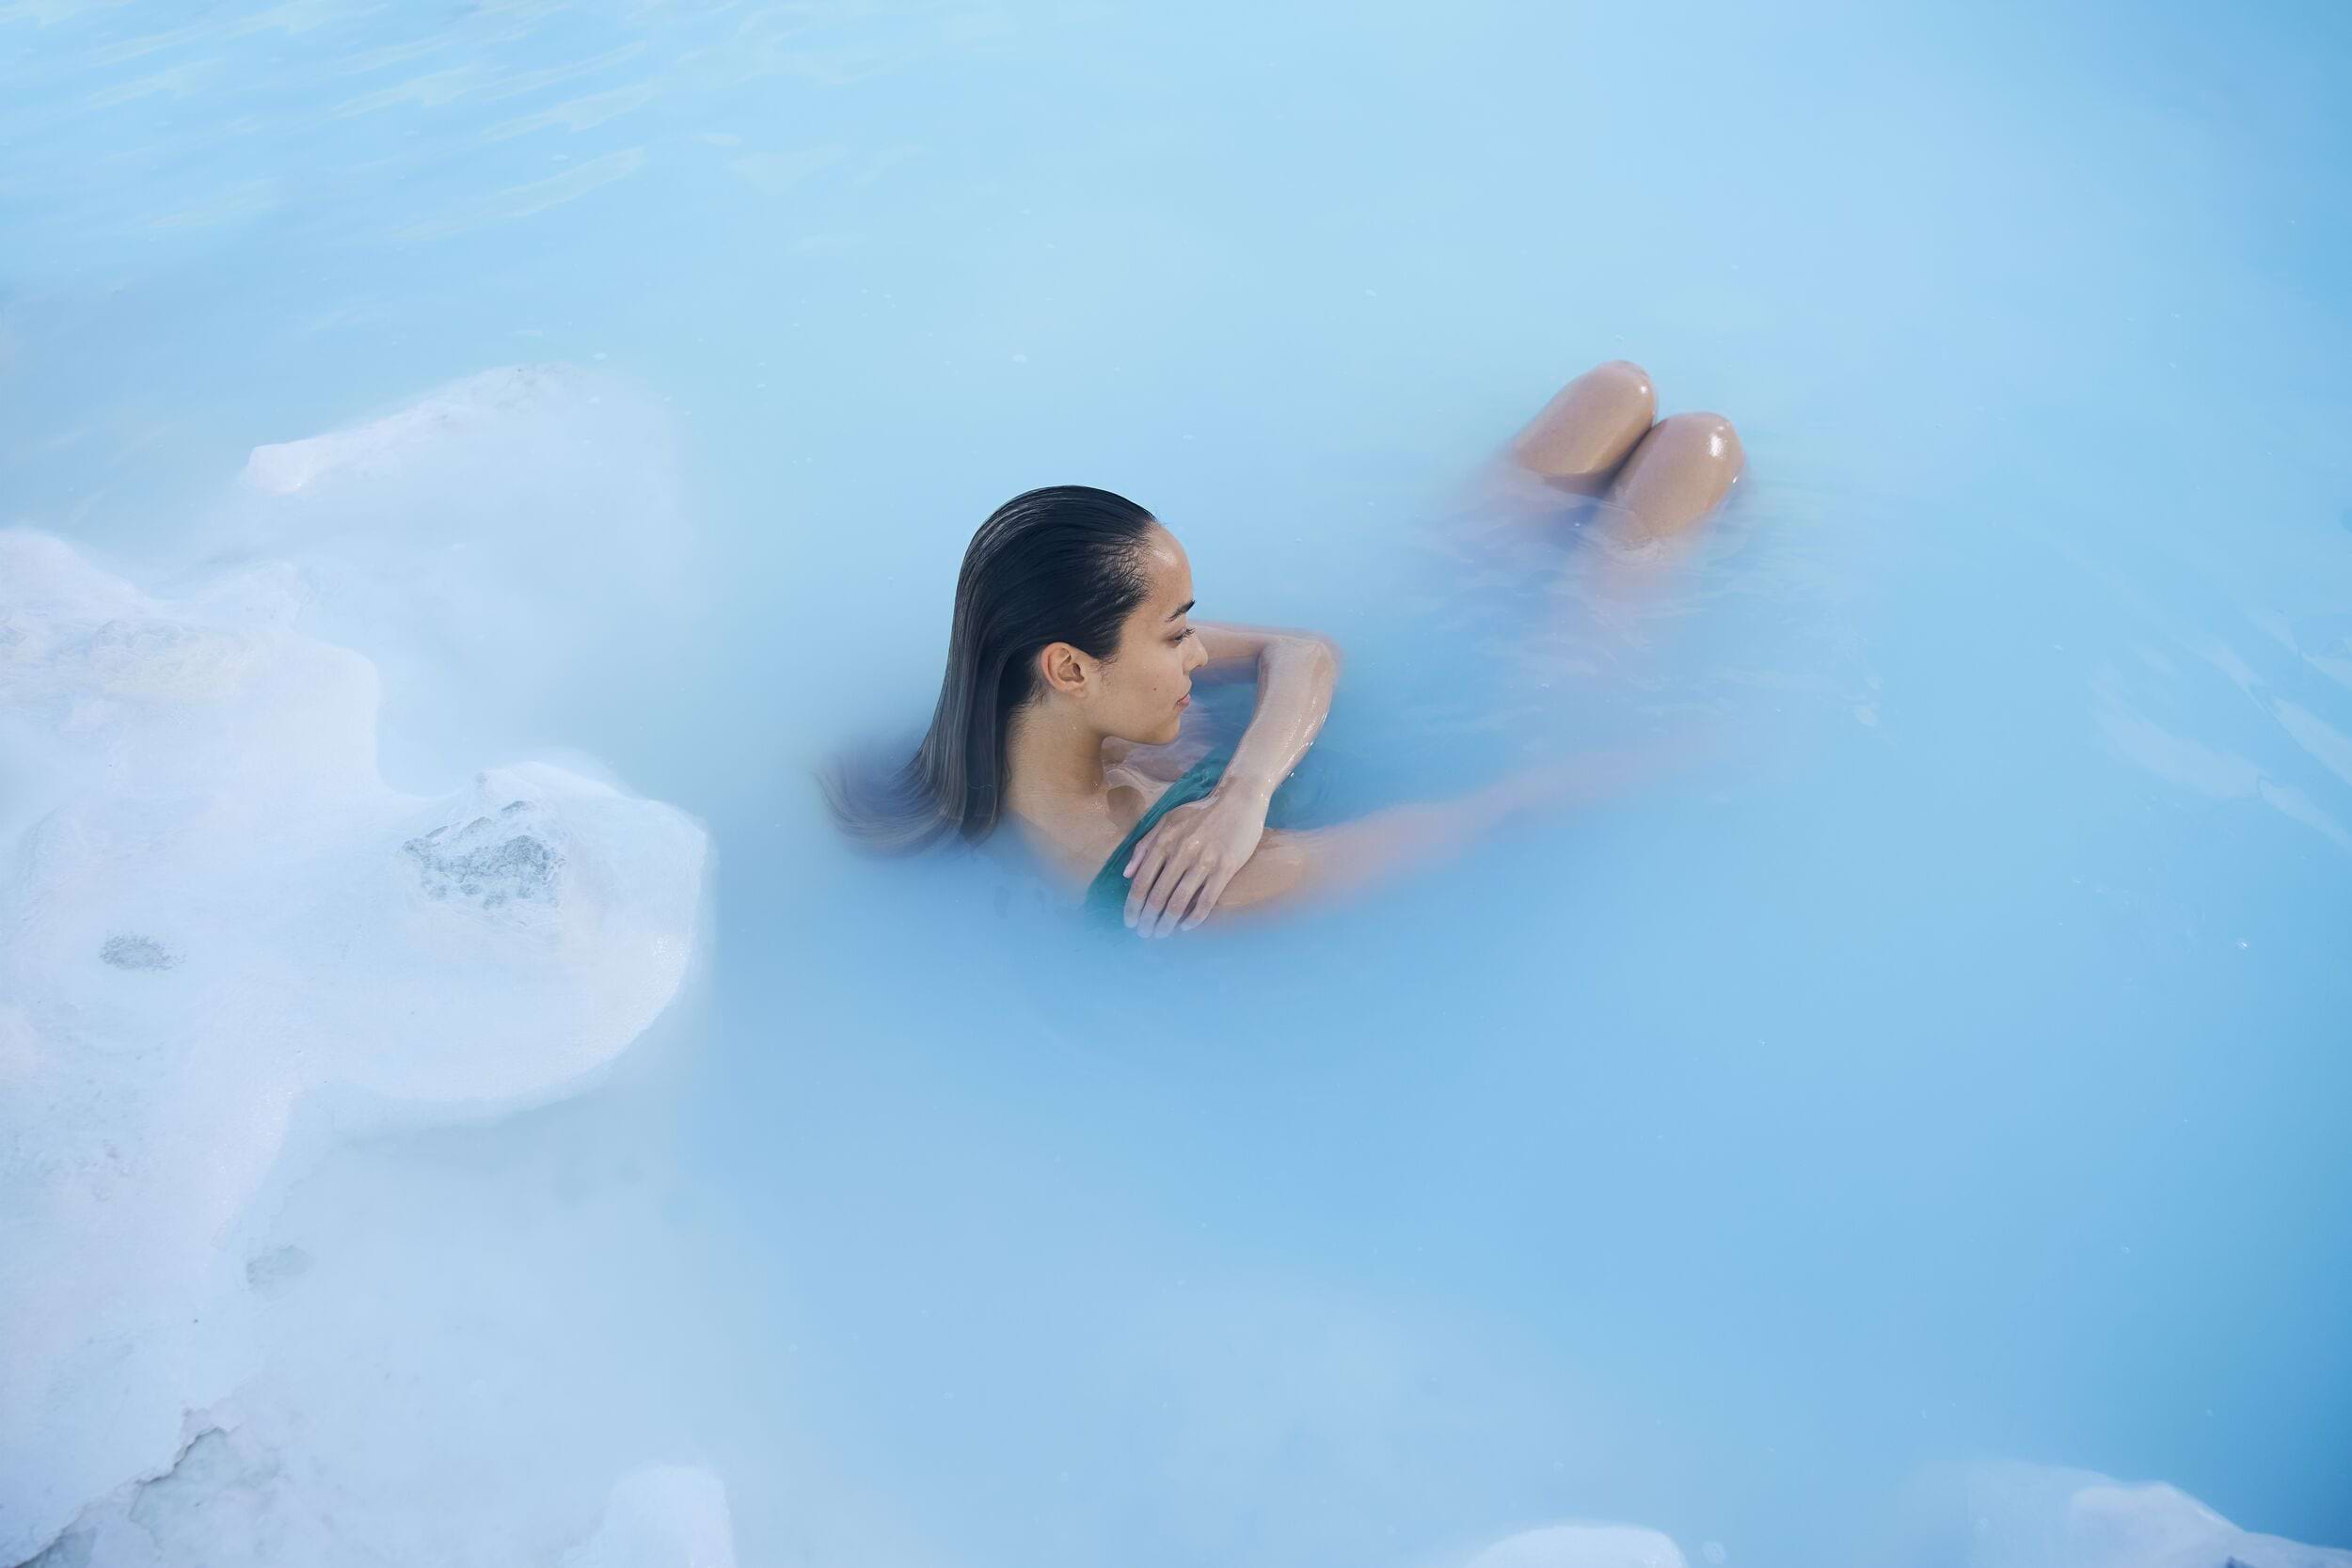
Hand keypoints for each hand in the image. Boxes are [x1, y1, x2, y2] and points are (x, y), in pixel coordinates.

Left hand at [1122, 785, 1269, 935]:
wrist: (1238, 800)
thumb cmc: (1200, 812)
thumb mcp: (1167, 821)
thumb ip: (1144, 846)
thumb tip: (1126, 874)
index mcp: (1164, 841)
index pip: (1141, 882)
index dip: (1133, 906)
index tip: (1129, 922)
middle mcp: (1181, 853)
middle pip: (1157, 896)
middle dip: (1147, 920)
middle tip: (1144, 934)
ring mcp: (1204, 861)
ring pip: (1179, 901)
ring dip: (1167, 923)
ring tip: (1161, 934)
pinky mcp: (1225, 868)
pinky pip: (1206, 900)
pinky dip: (1194, 918)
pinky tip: (1186, 926)